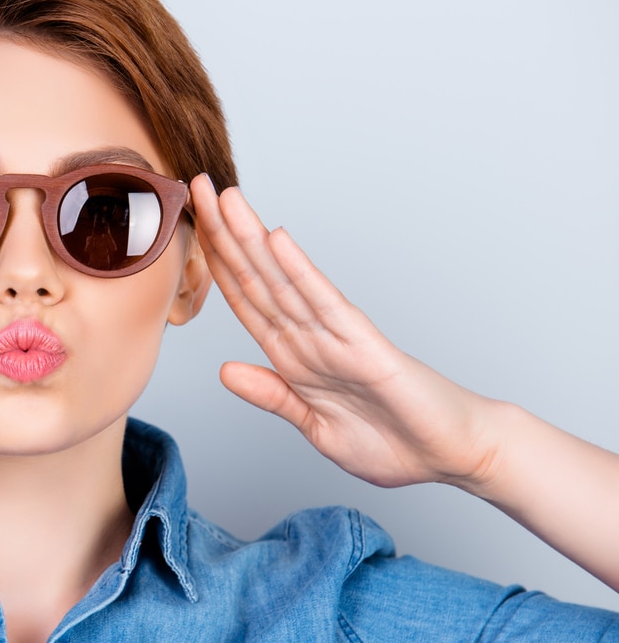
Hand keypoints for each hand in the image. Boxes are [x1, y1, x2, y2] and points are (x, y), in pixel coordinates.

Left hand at [189, 178, 498, 490]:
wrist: (453, 456)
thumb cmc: (394, 441)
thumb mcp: (314, 426)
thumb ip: (272, 395)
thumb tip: (224, 371)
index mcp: (293, 356)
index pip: (244, 298)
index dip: (215, 263)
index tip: (188, 227)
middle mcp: (310, 337)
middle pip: (256, 276)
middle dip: (223, 233)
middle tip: (196, 186)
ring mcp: (336, 337)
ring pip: (282, 279)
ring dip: (251, 238)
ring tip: (225, 197)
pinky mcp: (365, 346)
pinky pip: (325, 303)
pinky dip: (299, 271)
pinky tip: (276, 239)